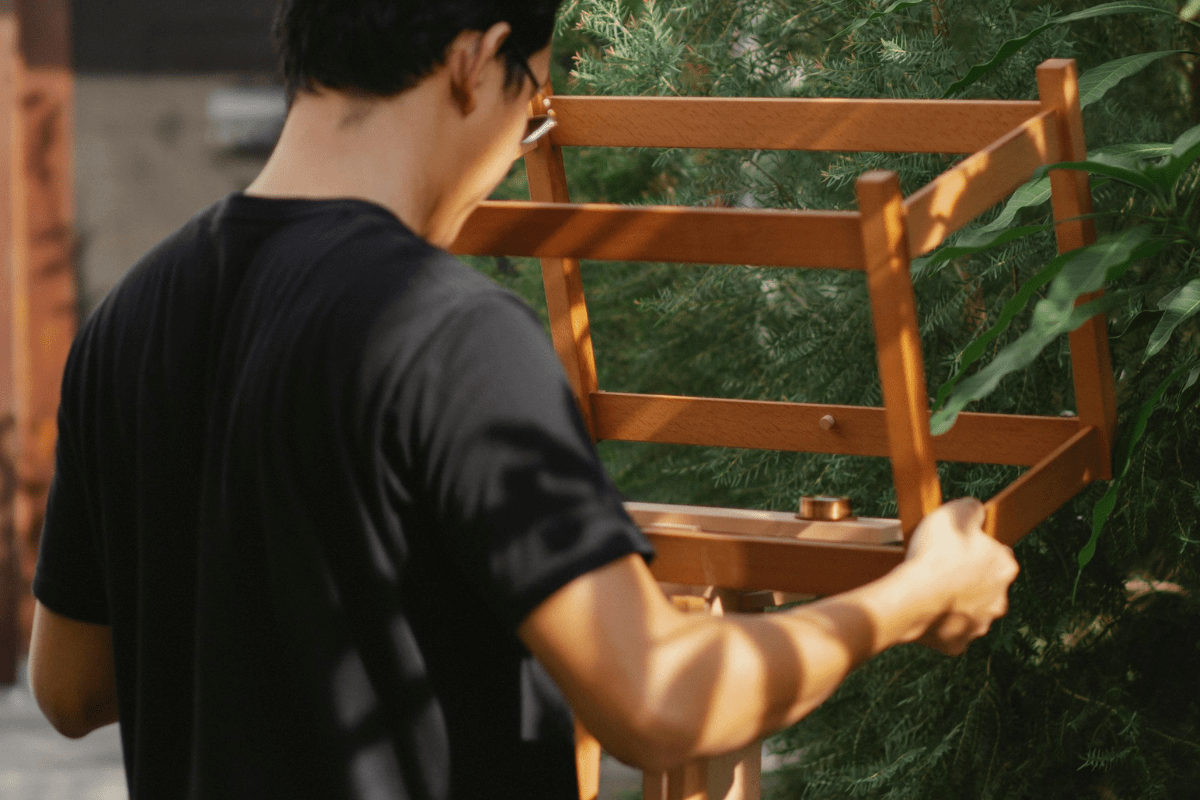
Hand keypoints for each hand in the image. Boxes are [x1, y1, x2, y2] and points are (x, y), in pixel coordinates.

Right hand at [904, 498, 1018, 654]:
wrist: (914, 598)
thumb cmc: (936, 555)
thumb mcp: (955, 513)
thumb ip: (972, 509)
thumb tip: (977, 510)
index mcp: (1005, 567)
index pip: (997, 553)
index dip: (974, 548)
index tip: (954, 546)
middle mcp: (1000, 600)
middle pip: (985, 585)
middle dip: (968, 579)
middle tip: (940, 568)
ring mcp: (979, 625)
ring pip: (969, 610)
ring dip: (954, 602)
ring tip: (928, 590)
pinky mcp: (958, 644)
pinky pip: (949, 632)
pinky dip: (939, 623)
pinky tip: (924, 611)